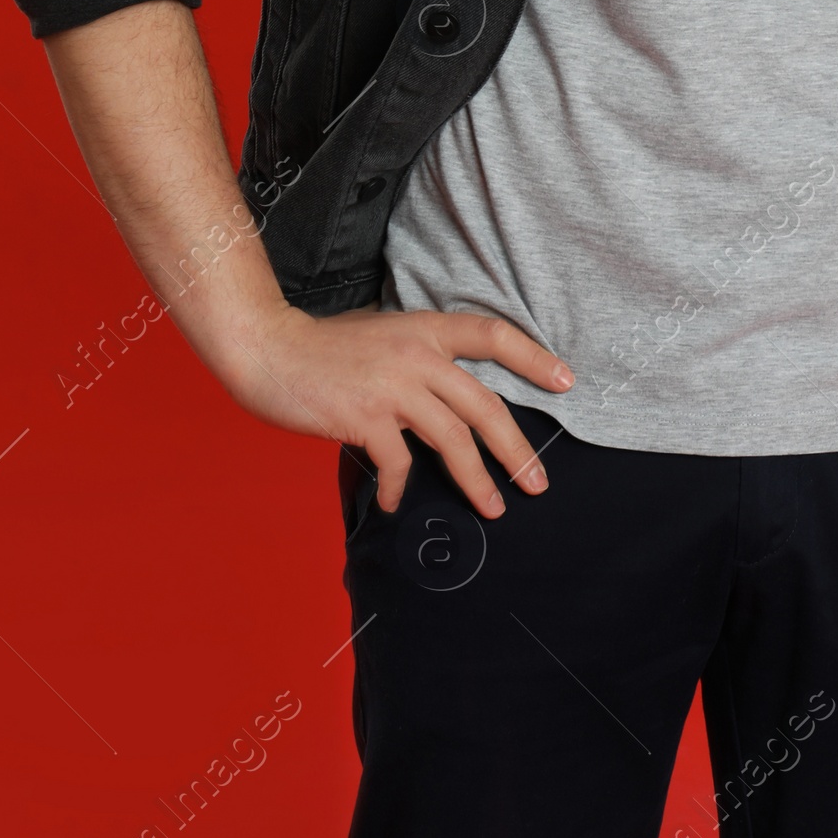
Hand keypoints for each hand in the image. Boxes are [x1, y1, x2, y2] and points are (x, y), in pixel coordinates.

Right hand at [219, 302, 575, 519]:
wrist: (270, 349)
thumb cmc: (325, 346)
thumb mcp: (383, 335)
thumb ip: (418, 358)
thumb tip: (451, 395)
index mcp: (425, 328)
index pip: (494, 334)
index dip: (534, 357)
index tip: (566, 381)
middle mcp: (417, 354)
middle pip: (484, 405)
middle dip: (517, 449)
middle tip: (537, 483)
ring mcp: (392, 386)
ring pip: (454, 438)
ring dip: (478, 480)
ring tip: (494, 509)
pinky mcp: (364, 417)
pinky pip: (399, 462)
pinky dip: (402, 487)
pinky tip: (397, 502)